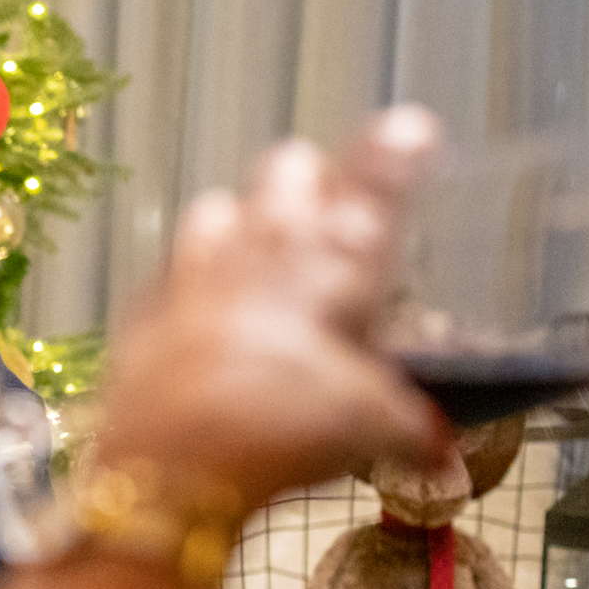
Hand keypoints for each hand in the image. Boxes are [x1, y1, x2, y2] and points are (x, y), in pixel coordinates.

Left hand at [85, 109, 451, 515]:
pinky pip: (171, 266)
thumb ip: (413, 429)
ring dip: (244, 223)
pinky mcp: (147, 299)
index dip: (399, 146)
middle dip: (312, 181)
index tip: (413, 131)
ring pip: (222, 203)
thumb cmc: (288, 421)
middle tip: (329, 219)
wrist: (174, 458)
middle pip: (292, 164)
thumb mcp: (372, 429)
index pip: (379, 174)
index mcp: (339, 252)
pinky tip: (204, 314)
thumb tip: (441, 453)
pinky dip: (191, 281)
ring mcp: (198, 261)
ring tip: (261, 261)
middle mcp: (268, 239)